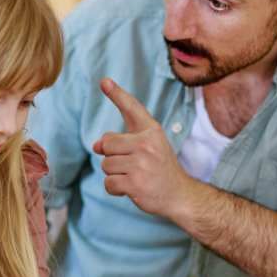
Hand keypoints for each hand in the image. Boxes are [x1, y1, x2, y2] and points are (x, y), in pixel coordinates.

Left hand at [93, 78, 195, 218]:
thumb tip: (96, 145)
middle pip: (107, 144)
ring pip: (105, 165)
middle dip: (112, 157)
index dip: (117, 94)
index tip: (104, 81)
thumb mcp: (146, 148)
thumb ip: (120, 140)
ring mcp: (141, 164)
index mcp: (151, 131)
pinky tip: (131, 189)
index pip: (132, 108)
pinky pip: (108, 183)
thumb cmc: (158, 169)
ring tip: (135, 177)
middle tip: (133, 166)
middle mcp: (147, 144)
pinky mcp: (135, 183)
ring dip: (115, 174)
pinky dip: (115, 189)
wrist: (179, 195)